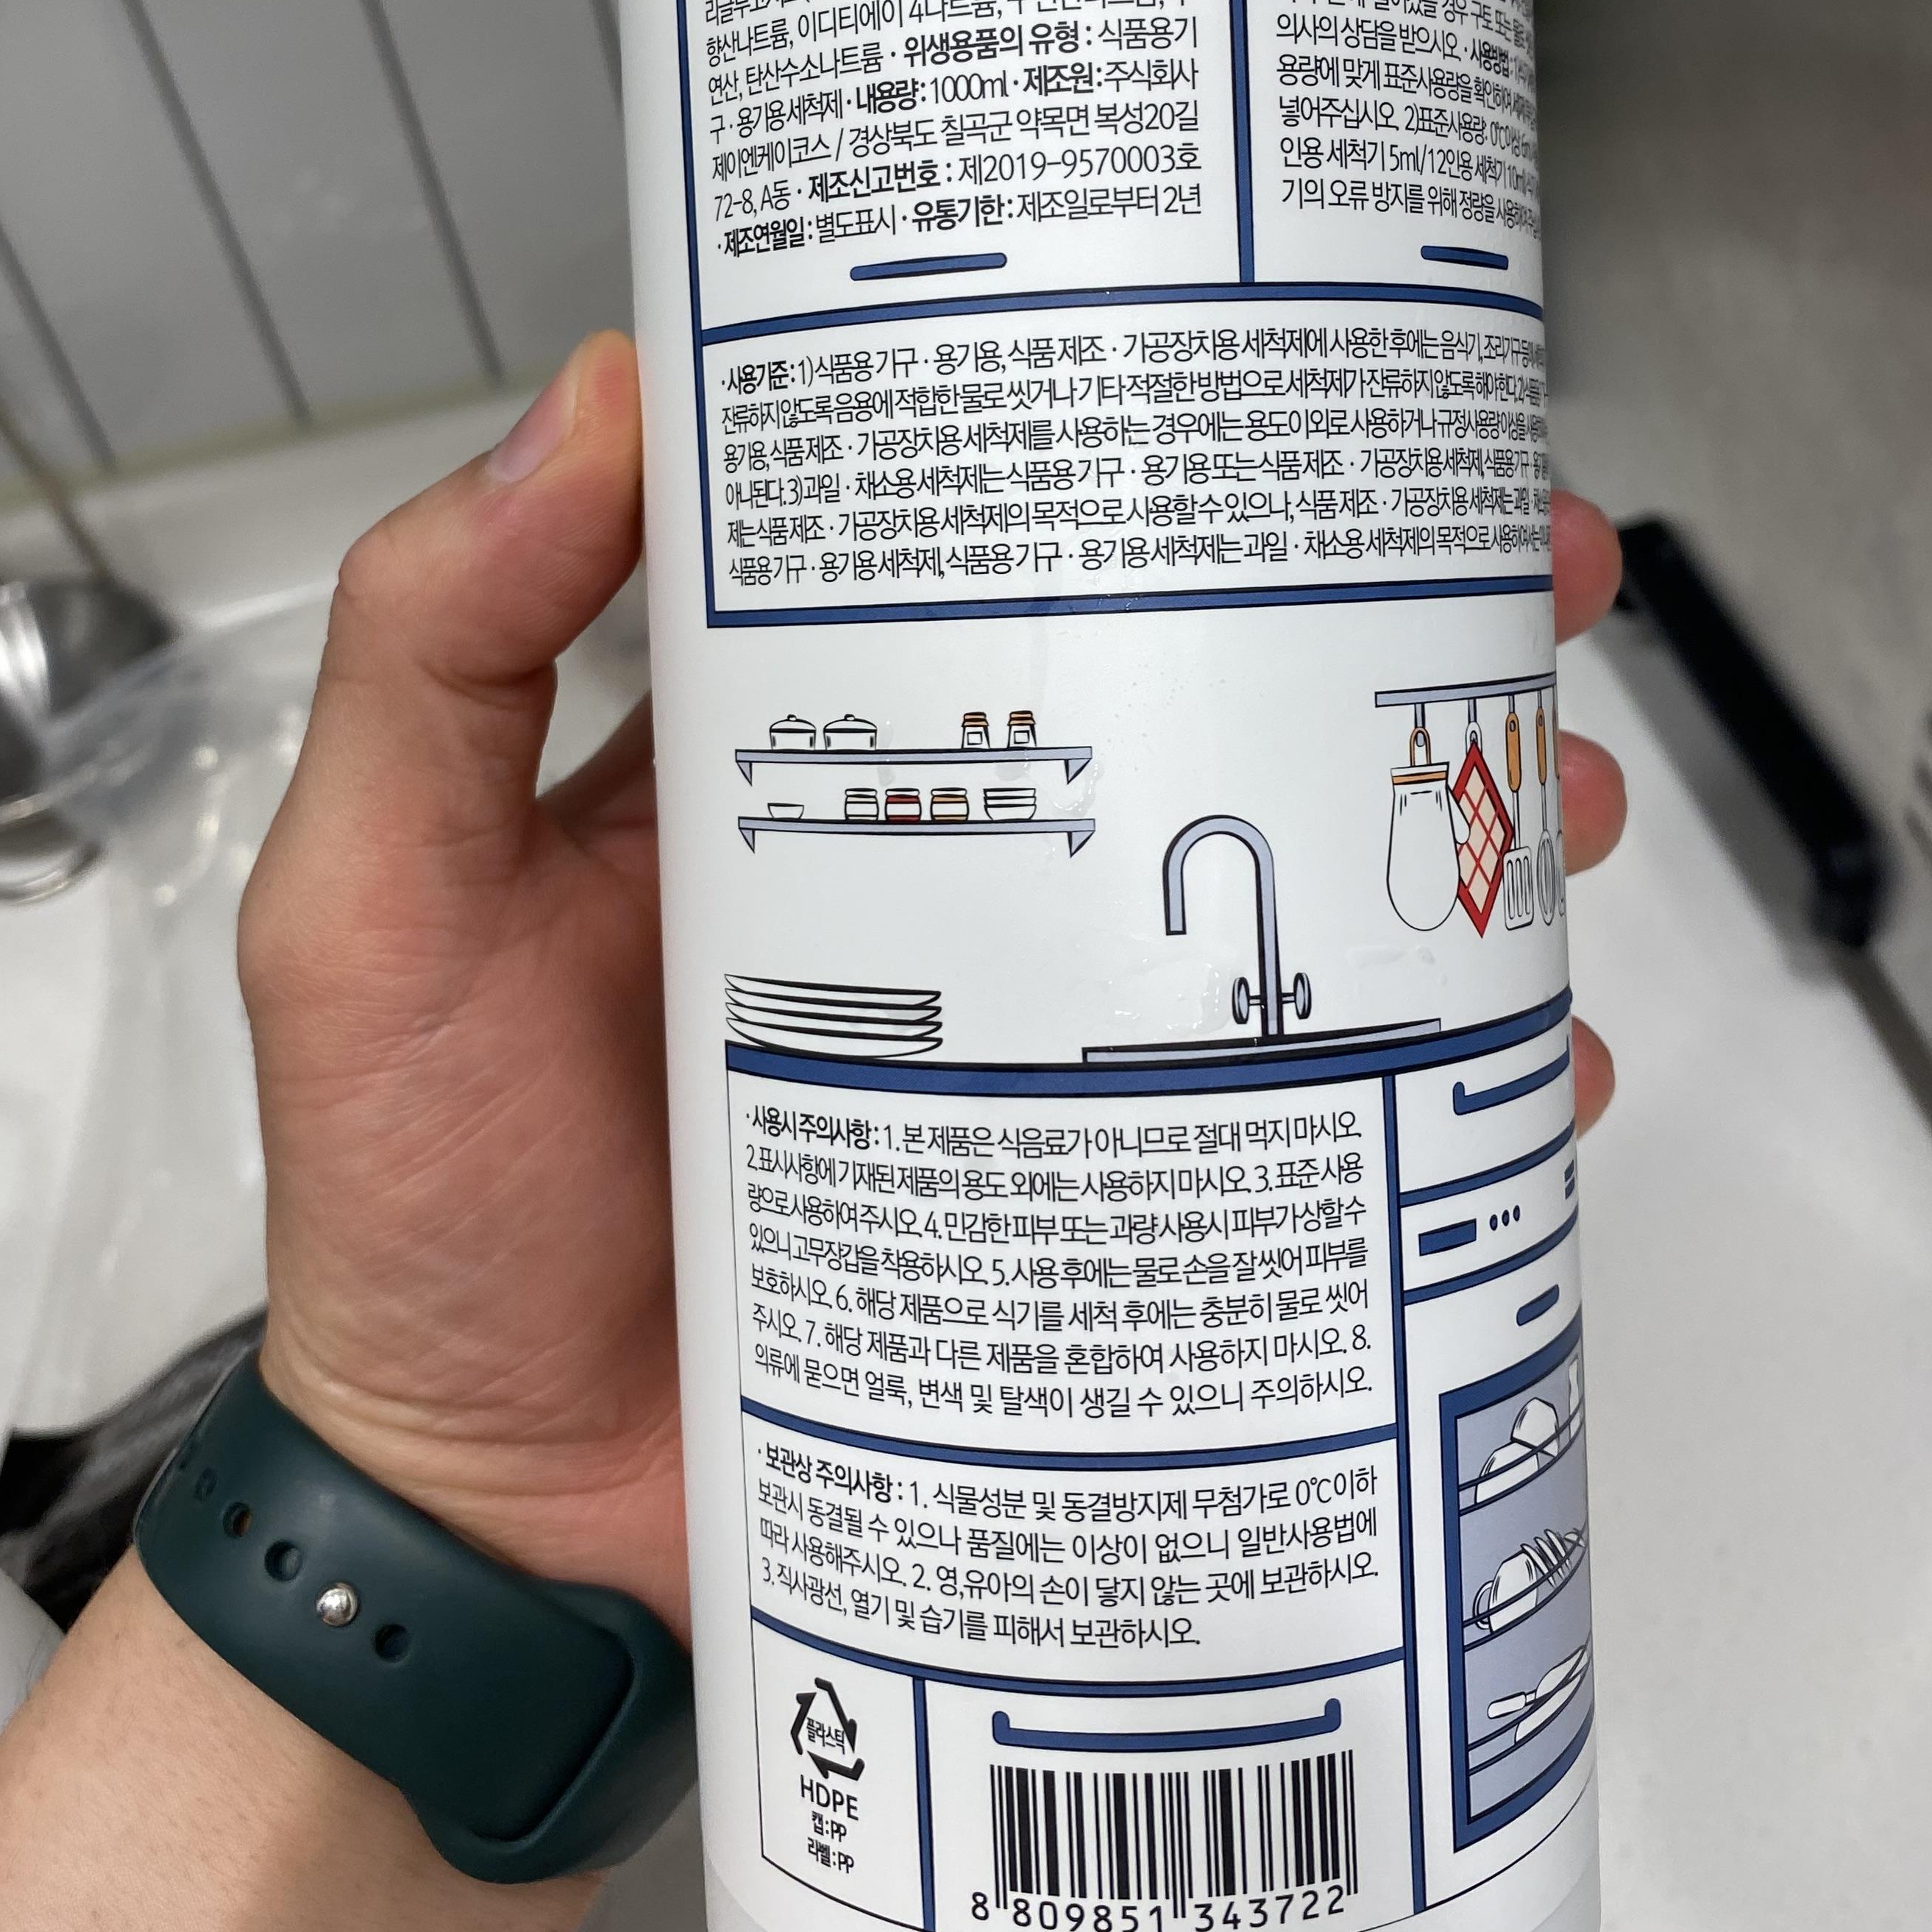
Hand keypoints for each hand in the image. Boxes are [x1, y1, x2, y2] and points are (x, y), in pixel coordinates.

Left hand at [239, 342, 1628, 1622]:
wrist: (487, 1538)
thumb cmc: (412, 1212)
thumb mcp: (370, 903)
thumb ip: (438, 650)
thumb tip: (599, 394)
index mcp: (774, 770)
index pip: (971, 562)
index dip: (1134, 466)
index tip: (1279, 393)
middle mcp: (926, 880)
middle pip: (1176, 711)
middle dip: (1365, 637)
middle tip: (1524, 583)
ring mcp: (1024, 1046)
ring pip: (1264, 899)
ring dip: (1429, 835)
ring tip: (1562, 810)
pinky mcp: (1089, 1204)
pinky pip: (1285, 1120)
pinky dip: (1424, 1082)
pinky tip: (1524, 1062)